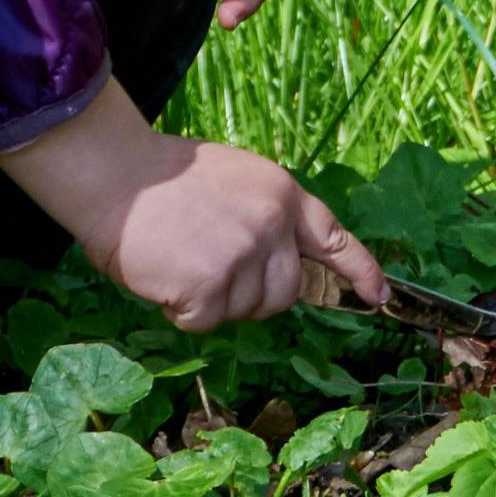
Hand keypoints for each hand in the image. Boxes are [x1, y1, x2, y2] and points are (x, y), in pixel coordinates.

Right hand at [0, 77, 387, 329]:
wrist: (116, 175)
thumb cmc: (166, 177)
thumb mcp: (238, 179)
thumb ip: (267, 217)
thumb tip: (284, 264)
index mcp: (283, 195)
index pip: (334, 239)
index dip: (360, 270)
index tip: (378, 296)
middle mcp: (272, 226)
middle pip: (285, 294)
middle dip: (254, 295)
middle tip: (212, 269)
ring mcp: (242, 256)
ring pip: (244, 311)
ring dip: (213, 300)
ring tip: (182, 260)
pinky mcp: (209, 286)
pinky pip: (205, 321)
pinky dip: (182, 309)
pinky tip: (165, 274)